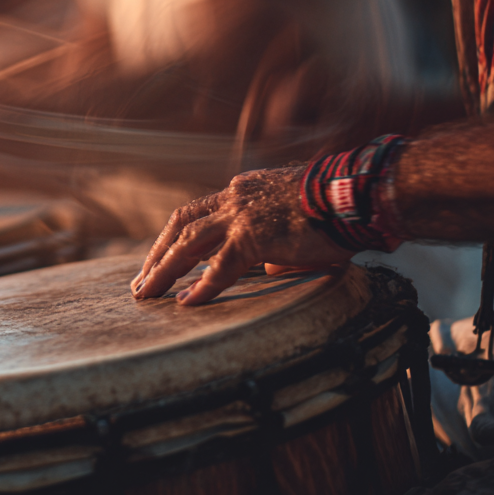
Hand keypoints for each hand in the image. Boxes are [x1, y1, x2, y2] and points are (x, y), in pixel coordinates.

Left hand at [131, 166, 353, 304]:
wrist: (352, 196)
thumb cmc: (333, 211)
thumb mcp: (295, 225)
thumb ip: (275, 246)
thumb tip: (268, 271)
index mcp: (242, 191)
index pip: (197, 213)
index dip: (175, 237)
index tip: (162, 258)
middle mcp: (234, 198)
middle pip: (181, 225)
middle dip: (157, 255)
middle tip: (141, 282)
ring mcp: (240, 216)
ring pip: (187, 244)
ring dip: (163, 270)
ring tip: (147, 295)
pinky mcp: (253, 237)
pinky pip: (218, 268)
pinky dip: (201, 287)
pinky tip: (186, 303)